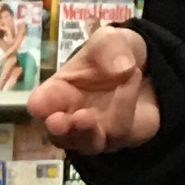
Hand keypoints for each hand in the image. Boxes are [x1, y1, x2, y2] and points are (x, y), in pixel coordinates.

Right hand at [28, 25, 158, 156]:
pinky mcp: (121, 139)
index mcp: (57, 94)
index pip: (41, 105)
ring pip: (88, 144)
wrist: (146, 70)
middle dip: (59, 131)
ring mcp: (96, 133)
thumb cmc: (112, 55)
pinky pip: (120, 132)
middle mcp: (72, 119)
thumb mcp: (108, 40)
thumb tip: (122, 68)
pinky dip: (125, 105)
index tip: (39, 105)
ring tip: (86, 115)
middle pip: (60, 136)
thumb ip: (109, 47)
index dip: (39, 107)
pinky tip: (132, 80)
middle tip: (58, 122)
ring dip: (88, 130)